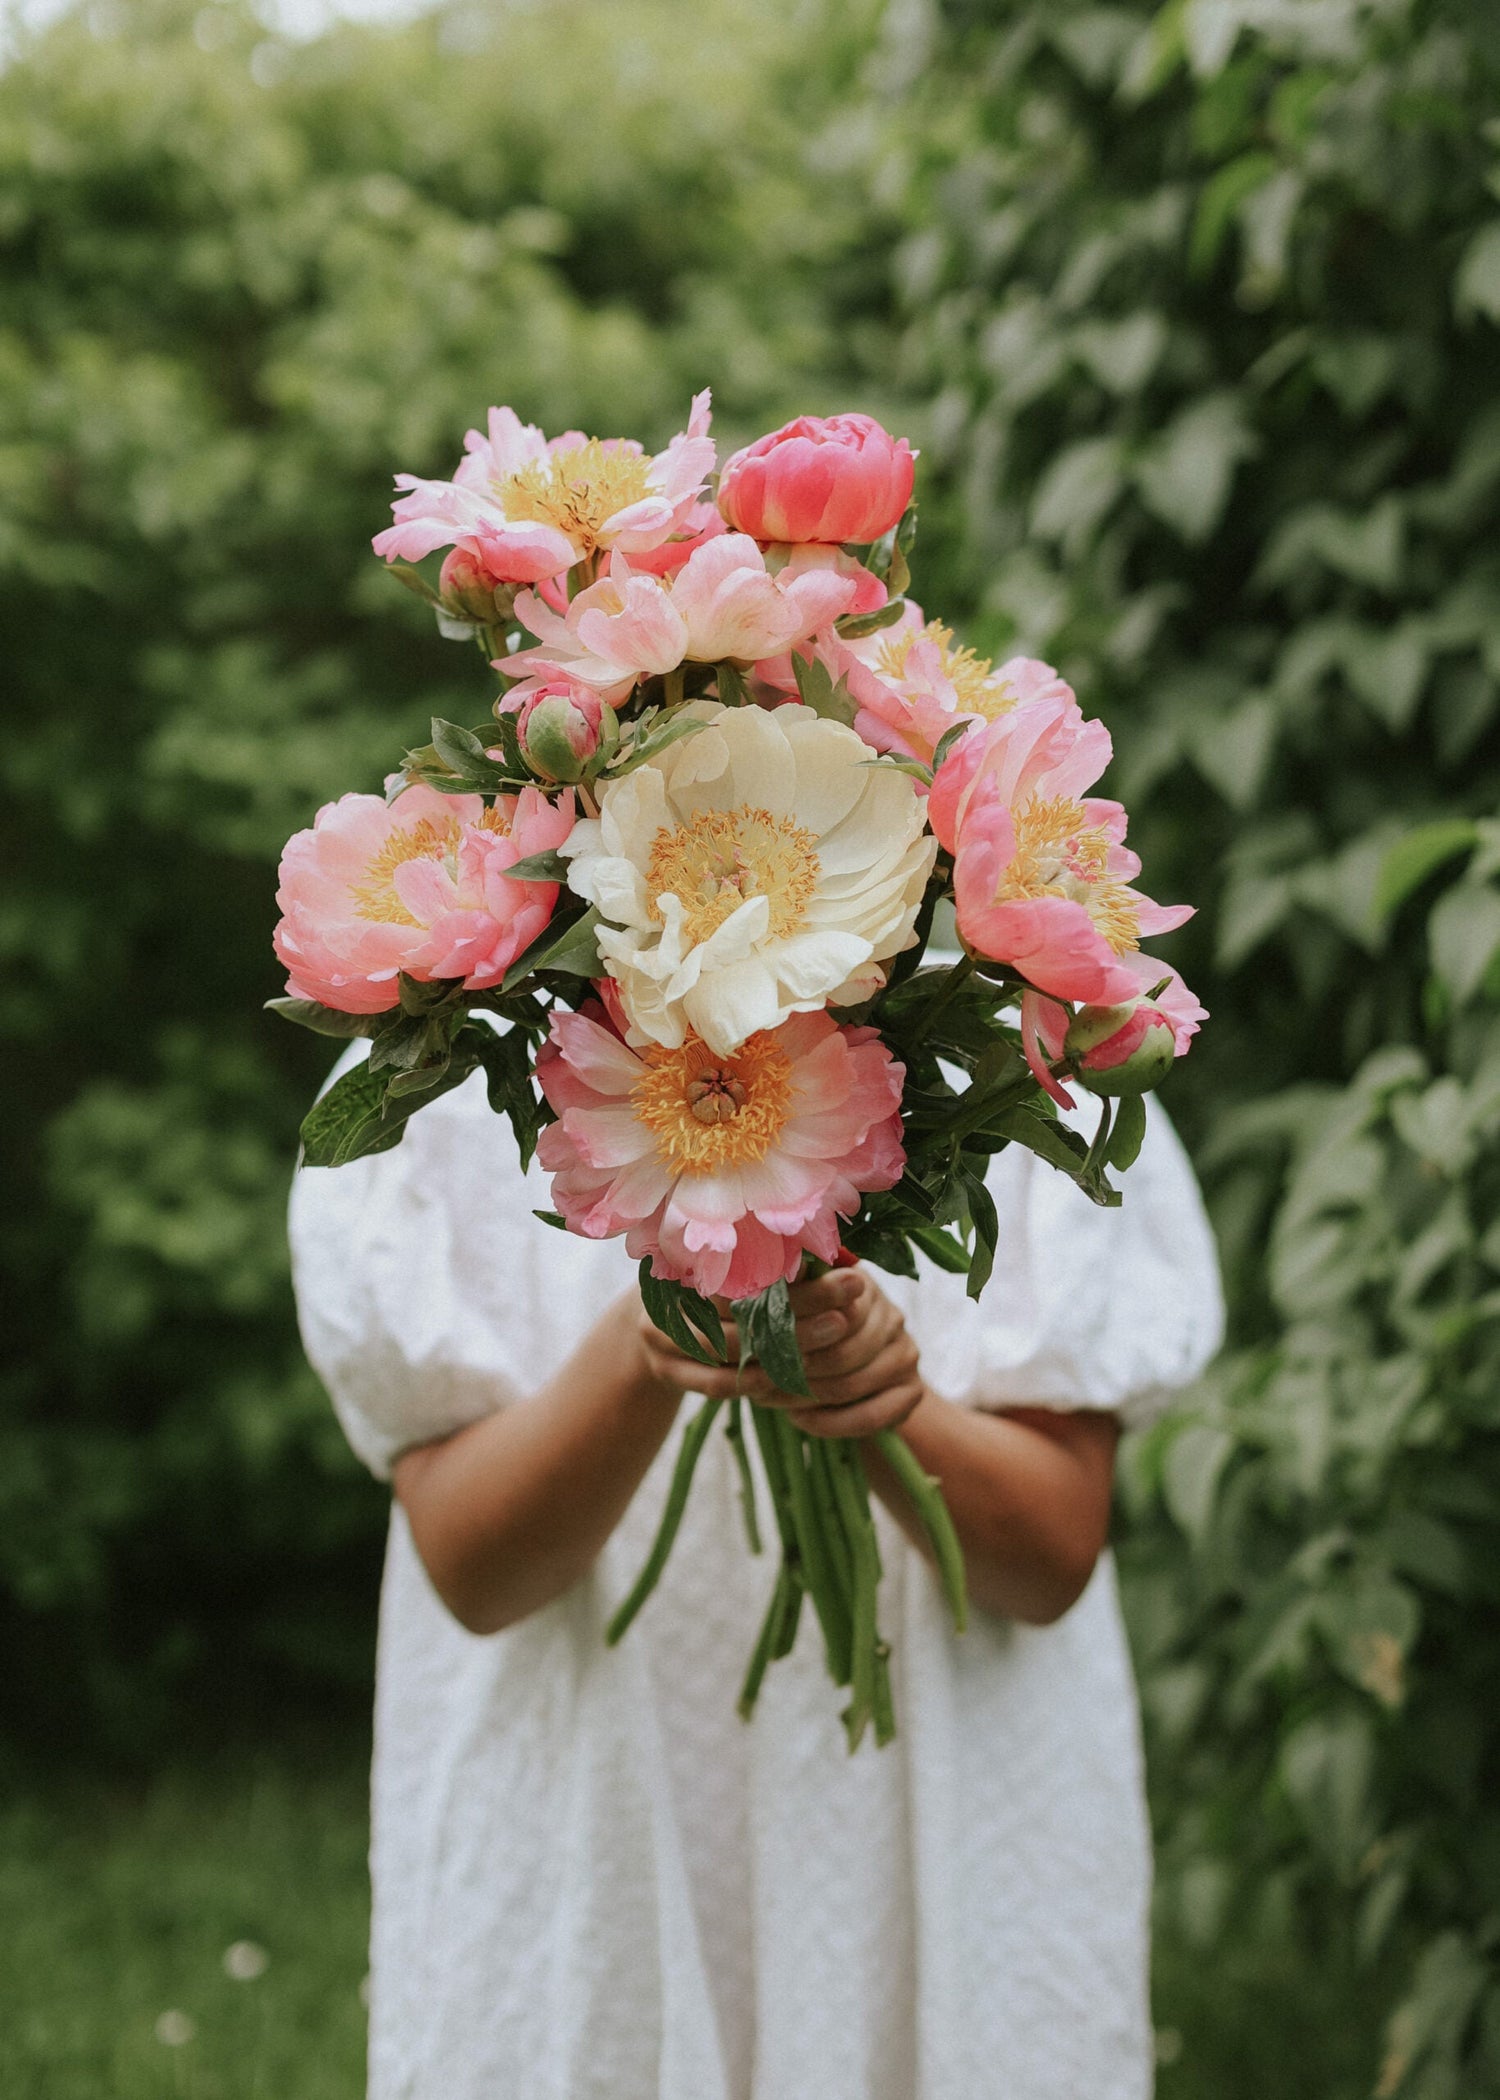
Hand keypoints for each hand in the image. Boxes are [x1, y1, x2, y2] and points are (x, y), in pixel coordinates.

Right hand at [633, 1268, 922, 1436]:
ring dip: (784, 1353)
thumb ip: (783, 1264)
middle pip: (741, 1309)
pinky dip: (758, 1383)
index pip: (753, 1269)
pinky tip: (794, 1382)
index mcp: (691, 1256)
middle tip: (846, 1318)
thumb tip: (845, 1256)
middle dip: (799, 1314)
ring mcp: (662, 1334)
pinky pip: (717, 1383)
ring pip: (732, 1349)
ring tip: (828, 1349)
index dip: (803, 1278)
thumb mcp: (740, 1271)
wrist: (657, 1329)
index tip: (850, 1278)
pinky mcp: (666, 1370)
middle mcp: (670, 1291)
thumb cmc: (714, 1292)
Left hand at [756, 1267, 924, 1439]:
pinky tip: (801, 1418)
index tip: (758, 1350)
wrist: (859, 1379)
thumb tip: (759, 1292)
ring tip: (771, 1400)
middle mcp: (891, 1314)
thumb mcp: (795, 1313)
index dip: (791, 1335)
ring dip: (806, 1398)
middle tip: (757, 1384)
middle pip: (840, 1351)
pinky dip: (829, 1423)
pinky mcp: (912, 1392)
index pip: (829, 1309)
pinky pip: (869, 1416)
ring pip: (850, 1385)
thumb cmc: (811, 1337)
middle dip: (795, 1372)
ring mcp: (906, 1353)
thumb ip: (784, 1302)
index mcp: (861, 1285)